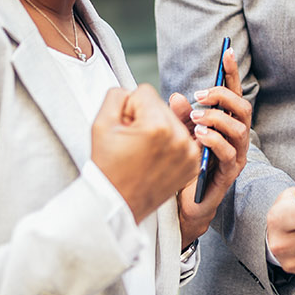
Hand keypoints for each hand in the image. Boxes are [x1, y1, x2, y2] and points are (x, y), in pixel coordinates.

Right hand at [91, 84, 199, 222]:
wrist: (116, 203)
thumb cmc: (107, 165)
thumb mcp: (100, 123)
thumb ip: (117, 95)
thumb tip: (135, 91)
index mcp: (157, 126)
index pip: (144, 92)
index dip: (128, 109)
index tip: (124, 130)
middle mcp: (179, 138)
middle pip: (161, 106)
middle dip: (145, 118)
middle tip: (133, 143)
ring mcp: (189, 153)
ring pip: (173, 121)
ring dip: (159, 130)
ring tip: (144, 152)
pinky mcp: (193, 164)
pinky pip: (182, 138)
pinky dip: (170, 145)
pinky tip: (155, 159)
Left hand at [173, 47, 251, 246]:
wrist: (184, 202)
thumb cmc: (184, 165)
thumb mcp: (178, 134)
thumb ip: (179, 116)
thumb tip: (177, 97)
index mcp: (225, 124)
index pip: (233, 94)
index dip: (231, 73)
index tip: (226, 52)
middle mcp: (235, 137)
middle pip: (243, 109)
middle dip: (223, 97)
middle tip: (199, 96)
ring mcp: (236, 155)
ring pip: (239, 129)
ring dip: (217, 118)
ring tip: (195, 119)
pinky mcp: (229, 173)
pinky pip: (229, 152)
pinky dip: (215, 140)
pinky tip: (198, 136)